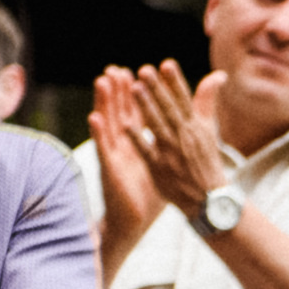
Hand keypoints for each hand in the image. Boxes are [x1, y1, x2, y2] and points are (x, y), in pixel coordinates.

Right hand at [88, 67, 164, 252]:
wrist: (138, 219)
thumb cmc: (153, 191)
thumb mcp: (169, 162)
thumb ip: (180, 140)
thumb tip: (195, 127)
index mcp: (138, 142)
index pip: (138, 111)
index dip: (139, 92)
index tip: (139, 71)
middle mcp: (124, 145)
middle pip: (120, 111)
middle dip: (119, 90)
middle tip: (116, 69)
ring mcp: (115, 155)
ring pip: (108, 124)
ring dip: (104, 103)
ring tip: (103, 81)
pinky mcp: (109, 169)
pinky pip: (103, 149)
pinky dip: (98, 133)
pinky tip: (93, 117)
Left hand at [126, 58, 229, 217]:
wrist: (209, 198)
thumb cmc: (206, 160)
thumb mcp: (210, 128)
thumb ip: (208, 100)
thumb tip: (218, 74)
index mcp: (195, 126)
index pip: (185, 100)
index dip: (176, 82)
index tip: (167, 64)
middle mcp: (183, 137)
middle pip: (169, 110)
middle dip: (158, 90)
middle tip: (145, 70)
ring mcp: (171, 152)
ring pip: (158, 126)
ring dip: (146, 107)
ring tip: (135, 88)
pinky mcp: (159, 168)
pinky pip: (147, 151)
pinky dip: (137, 138)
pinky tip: (126, 124)